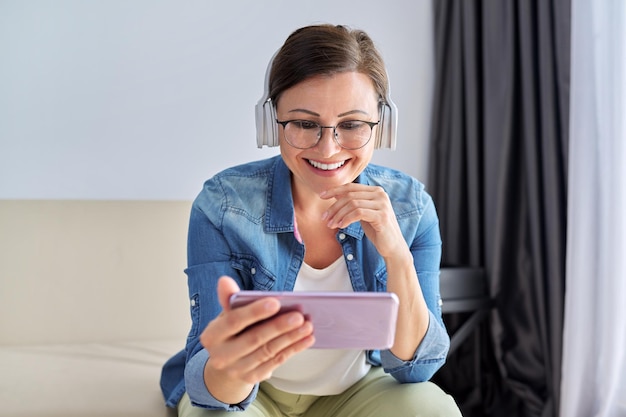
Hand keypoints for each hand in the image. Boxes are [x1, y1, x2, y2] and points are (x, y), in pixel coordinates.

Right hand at [199, 276, 314, 403]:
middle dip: (278, 326)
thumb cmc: (230, 332)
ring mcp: (236, 370)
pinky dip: (293, 349)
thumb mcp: (226, 316)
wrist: (226, 364)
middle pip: (254, 339)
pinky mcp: (252, 378)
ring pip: (268, 351)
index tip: (276, 302)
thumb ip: (229, 299)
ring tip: (307, 325)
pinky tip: (306, 339)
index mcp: (212, 336)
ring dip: (290, 338)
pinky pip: (276, 361)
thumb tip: (224, 280)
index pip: (233, 321)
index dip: (254, 312)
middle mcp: (221, 356)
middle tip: (299, 316)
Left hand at [320, 183, 406, 258]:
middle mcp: (381, 194)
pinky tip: (340, 226)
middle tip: (324, 218)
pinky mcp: (382, 216)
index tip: (321, 196)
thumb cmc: (376, 230)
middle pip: (350, 195)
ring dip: (338, 214)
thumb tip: (335, 193)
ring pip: (352, 204)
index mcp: (376, 191)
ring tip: (330, 224)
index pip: (351, 187)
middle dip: (334, 206)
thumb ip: (353, 202)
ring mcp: (382, 204)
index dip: (335, 190)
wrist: (392, 246)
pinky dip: (346, 219)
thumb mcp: (363, 213)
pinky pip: (358, 213)